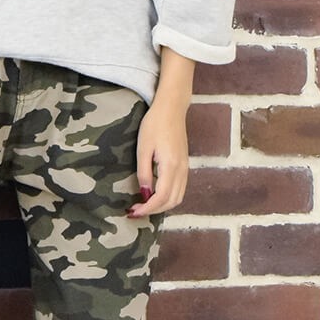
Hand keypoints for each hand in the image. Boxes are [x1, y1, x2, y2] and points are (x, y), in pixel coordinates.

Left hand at [126, 98, 189, 218]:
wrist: (171, 108)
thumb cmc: (154, 125)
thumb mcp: (143, 148)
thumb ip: (144, 172)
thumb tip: (144, 193)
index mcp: (171, 166)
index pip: (161, 197)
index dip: (147, 208)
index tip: (133, 212)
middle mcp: (182, 170)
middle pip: (172, 201)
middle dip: (154, 210)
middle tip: (135, 211)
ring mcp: (185, 168)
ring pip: (178, 197)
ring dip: (162, 206)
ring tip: (143, 205)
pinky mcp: (185, 165)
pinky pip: (180, 189)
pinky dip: (168, 197)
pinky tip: (154, 195)